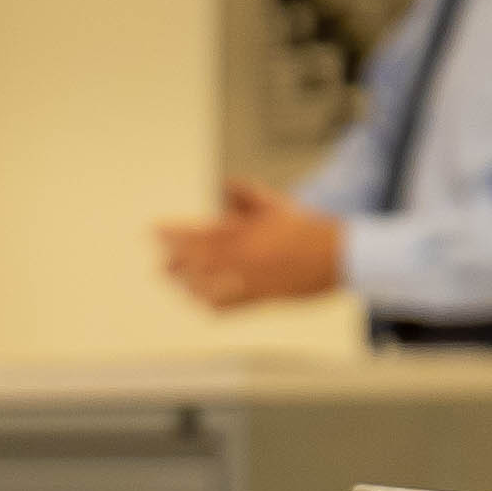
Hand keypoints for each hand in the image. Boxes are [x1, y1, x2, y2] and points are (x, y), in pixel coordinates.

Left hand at [155, 177, 347, 310]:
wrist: (336, 255)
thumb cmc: (306, 229)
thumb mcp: (275, 204)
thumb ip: (246, 194)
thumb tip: (225, 185)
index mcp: (245, 232)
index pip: (199, 233)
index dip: (173, 233)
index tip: (155, 230)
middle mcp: (244, 257)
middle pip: (197, 260)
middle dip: (174, 260)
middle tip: (160, 260)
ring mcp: (250, 280)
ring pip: (207, 285)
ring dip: (186, 282)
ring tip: (173, 279)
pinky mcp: (261, 298)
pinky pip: (227, 306)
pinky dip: (209, 303)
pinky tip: (199, 300)